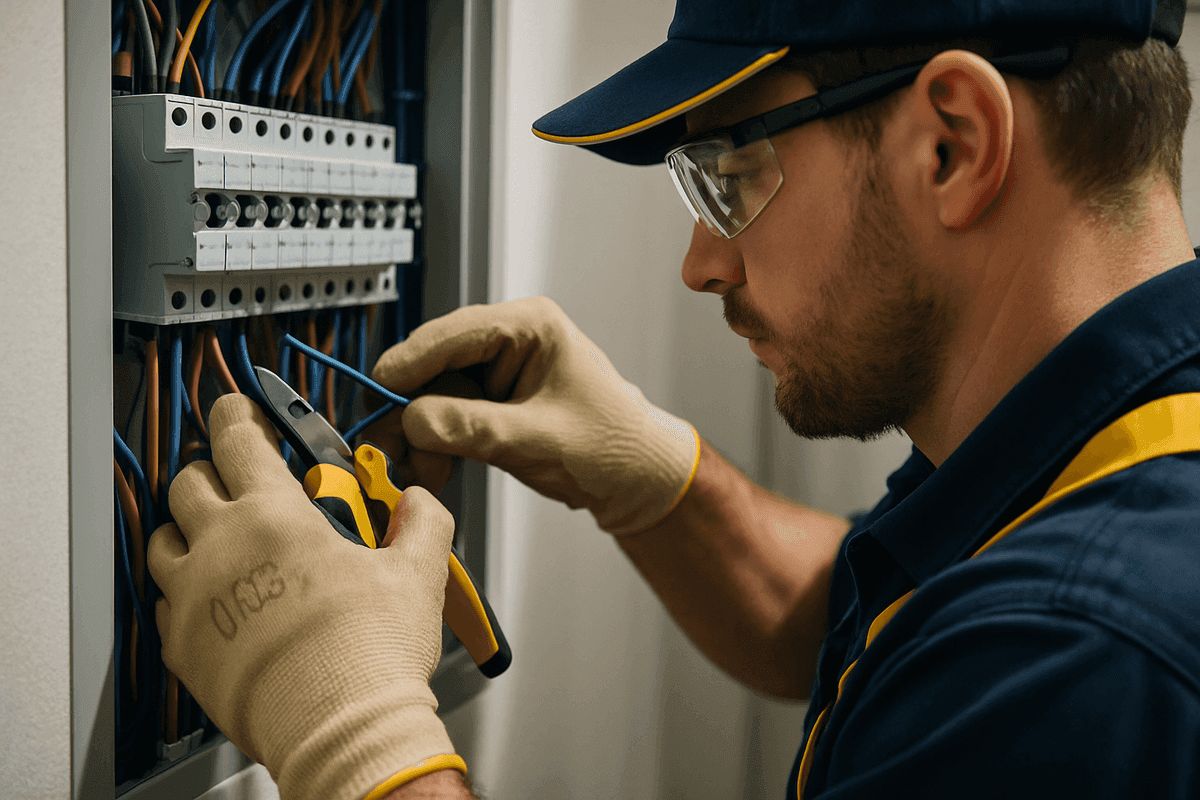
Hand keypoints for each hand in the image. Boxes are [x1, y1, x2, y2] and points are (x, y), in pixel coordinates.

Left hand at [148, 394, 461, 799]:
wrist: (341, 731)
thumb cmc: (371, 655)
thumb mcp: (418, 573)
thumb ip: (421, 520)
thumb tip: (419, 502)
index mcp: (275, 517)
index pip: (236, 437)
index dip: (235, 414)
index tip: (237, 410)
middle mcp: (222, 548)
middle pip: (188, 482)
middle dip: (212, 472)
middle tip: (242, 483)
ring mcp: (193, 599)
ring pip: (163, 541)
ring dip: (190, 530)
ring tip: (226, 543)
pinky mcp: (183, 647)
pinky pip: (163, 603)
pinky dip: (185, 592)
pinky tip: (221, 602)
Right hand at [371, 296, 699, 534]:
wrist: (639, 480)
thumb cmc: (613, 446)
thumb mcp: (540, 437)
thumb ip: (475, 428)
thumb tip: (413, 421)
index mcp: (529, 326)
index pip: (451, 334)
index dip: (407, 365)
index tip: (374, 397)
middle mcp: (508, 341)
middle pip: (434, 364)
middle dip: (411, 409)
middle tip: (388, 447)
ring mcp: (498, 373)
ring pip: (434, 395)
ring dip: (421, 434)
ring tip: (420, 470)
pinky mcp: (492, 404)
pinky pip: (447, 418)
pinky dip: (436, 445)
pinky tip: (435, 470)